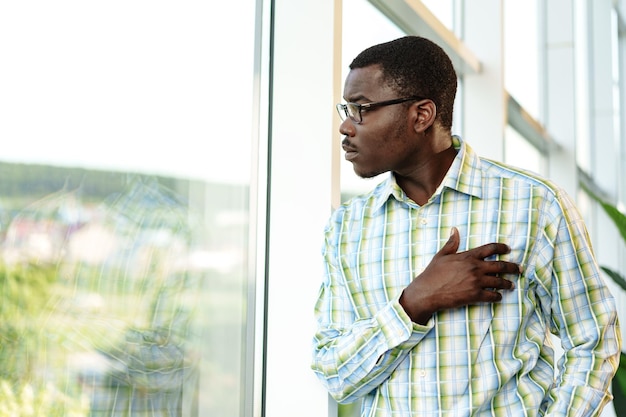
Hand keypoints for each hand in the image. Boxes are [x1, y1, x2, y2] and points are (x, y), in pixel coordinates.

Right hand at [400, 227, 519, 323]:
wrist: (428, 292)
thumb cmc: (432, 273)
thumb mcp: (441, 255)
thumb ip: (451, 243)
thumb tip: (455, 230)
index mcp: (468, 256)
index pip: (490, 249)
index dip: (501, 248)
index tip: (508, 249)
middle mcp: (475, 268)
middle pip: (501, 266)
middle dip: (512, 267)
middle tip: (518, 269)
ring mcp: (476, 282)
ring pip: (499, 281)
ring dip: (507, 283)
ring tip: (511, 284)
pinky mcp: (475, 295)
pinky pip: (493, 296)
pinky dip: (498, 296)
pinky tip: (499, 296)